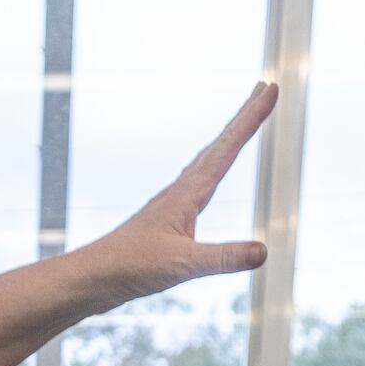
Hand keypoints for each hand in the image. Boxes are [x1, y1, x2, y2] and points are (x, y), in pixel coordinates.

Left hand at [78, 83, 275, 305]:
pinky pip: (198, 182)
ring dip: (228, 139)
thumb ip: (223, 257)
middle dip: (244, 117)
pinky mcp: (167, 218)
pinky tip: (208, 176)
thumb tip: (262, 252)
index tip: (270, 89)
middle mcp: (181, 190)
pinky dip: (211, 167)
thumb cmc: (130, 267)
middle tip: (264, 88)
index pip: (228, 148)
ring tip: (242, 124)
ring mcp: (173, 203)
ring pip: (207, 160)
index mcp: (187, 193)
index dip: (252, 118)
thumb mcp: (183, 264)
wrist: (94, 276)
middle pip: (219, 144)